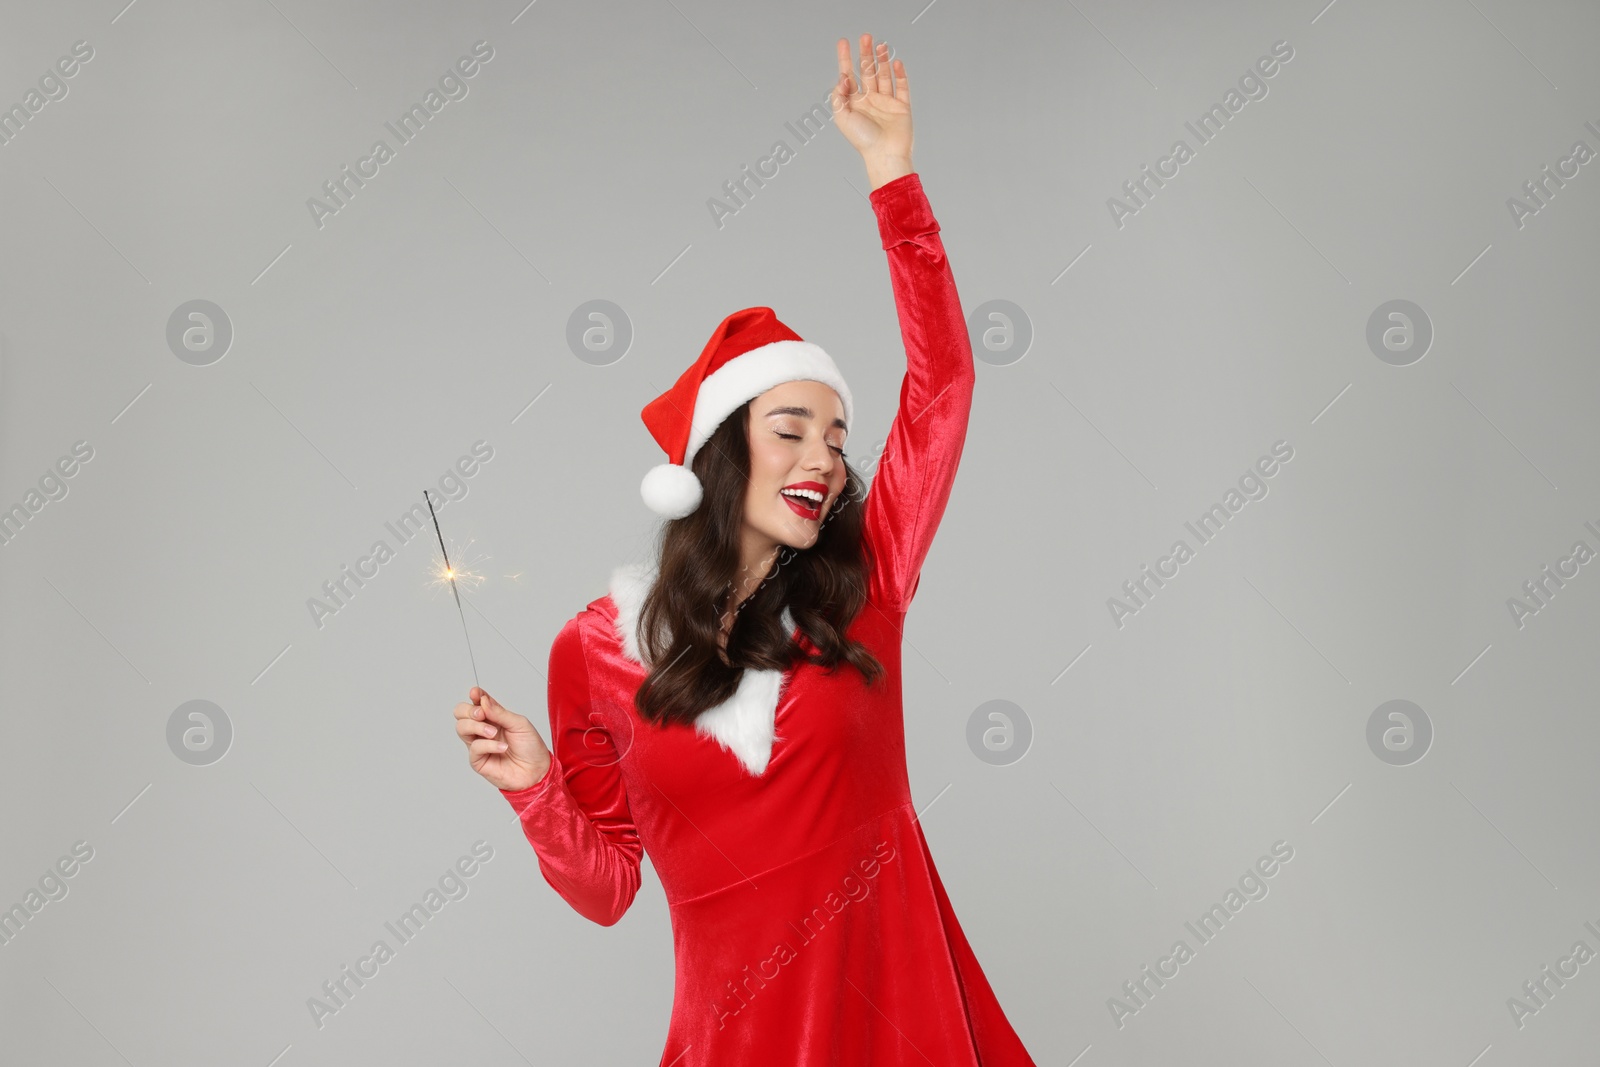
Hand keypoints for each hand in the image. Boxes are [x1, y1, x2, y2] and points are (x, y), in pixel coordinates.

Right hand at [454, 686, 551, 791]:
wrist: (536, 771)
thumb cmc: (530, 747)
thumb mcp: (519, 724)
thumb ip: (500, 713)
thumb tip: (483, 701)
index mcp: (493, 716)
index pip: (477, 702)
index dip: (475, 695)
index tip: (475, 693)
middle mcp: (482, 728)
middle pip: (461, 713)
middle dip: (468, 710)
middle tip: (482, 714)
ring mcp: (478, 743)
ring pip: (461, 728)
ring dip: (476, 726)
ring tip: (493, 732)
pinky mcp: (478, 760)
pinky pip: (475, 748)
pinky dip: (488, 745)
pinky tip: (502, 747)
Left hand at [831, 33, 913, 188]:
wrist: (884, 154)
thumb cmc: (862, 140)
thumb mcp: (842, 116)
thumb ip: (839, 95)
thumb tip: (843, 77)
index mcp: (855, 103)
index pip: (849, 75)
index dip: (845, 59)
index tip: (843, 43)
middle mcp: (870, 101)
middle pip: (867, 71)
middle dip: (865, 54)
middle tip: (865, 36)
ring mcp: (886, 103)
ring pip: (884, 76)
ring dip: (882, 60)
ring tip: (880, 45)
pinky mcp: (902, 107)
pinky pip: (902, 87)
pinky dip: (900, 74)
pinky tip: (896, 62)